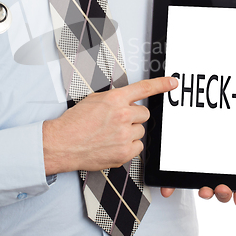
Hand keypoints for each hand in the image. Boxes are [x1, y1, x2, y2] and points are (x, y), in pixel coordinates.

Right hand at [42, 77, 177, 174]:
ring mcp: (124, 135)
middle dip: (134, 117)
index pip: (144, 88)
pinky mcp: (124, 153)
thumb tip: (128, 101)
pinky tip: (114, 144)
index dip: (161, 84)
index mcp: (115, 100)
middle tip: (118, 121)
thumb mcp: (94, 100)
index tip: (172, 83)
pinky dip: (129, 146)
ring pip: (141, 131)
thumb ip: (115, 99)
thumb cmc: (75, 122)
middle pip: (144, 114)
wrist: (63, 143)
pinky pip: (138, 147)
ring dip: (131, 132)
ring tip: (112, 134)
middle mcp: (122, 116)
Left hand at [161, 128, 235, 205]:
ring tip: (203, 189)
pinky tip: (168, 190)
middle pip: (222, 189)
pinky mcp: (180, 165)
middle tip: (220, 188)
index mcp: (234, 164)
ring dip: (203, 192)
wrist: (193, 105)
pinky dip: (172, 185)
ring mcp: (199, 168)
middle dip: (222, 194)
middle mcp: (217, 169)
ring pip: (203, 186)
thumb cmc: (228, 121)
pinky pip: (176, 178)